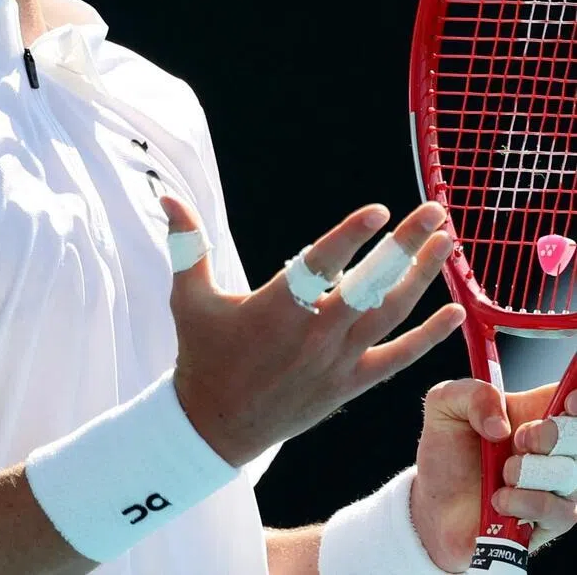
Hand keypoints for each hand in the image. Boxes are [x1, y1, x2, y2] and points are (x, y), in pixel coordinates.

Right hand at [165, 197, 464, 466]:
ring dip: (422, 275)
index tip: (378, 211)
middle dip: (405, 245)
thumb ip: (185, 243)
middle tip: (434, 211)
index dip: (350, 237)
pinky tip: (456, 310)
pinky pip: (399, 358)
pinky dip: (430, 336)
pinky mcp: (351, 384)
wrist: (216, 426)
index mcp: (276, 309)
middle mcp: (314, 335)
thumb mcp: (188, 296)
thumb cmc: (202, 353)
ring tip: (446, 241)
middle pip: (370, 285)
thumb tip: (166, 197)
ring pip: (390, 314)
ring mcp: (337, 362)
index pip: (320, 266)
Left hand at [411, 379, 576, 570]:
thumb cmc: (448, 449)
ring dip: (528, 470)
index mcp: (536, 410)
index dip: (576, 398)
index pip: (572, 398)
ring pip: (568, 473)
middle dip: (550, 434)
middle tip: (519, 439)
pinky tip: (498, 499)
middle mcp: (555, 447)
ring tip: (501, 472)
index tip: (566, 401)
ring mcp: (559, 485)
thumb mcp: (445, 404)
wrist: (437, 503)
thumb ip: (472, 395)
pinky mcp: (553, 520)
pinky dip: (523, 501)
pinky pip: (556, 510)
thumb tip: (501, 425)